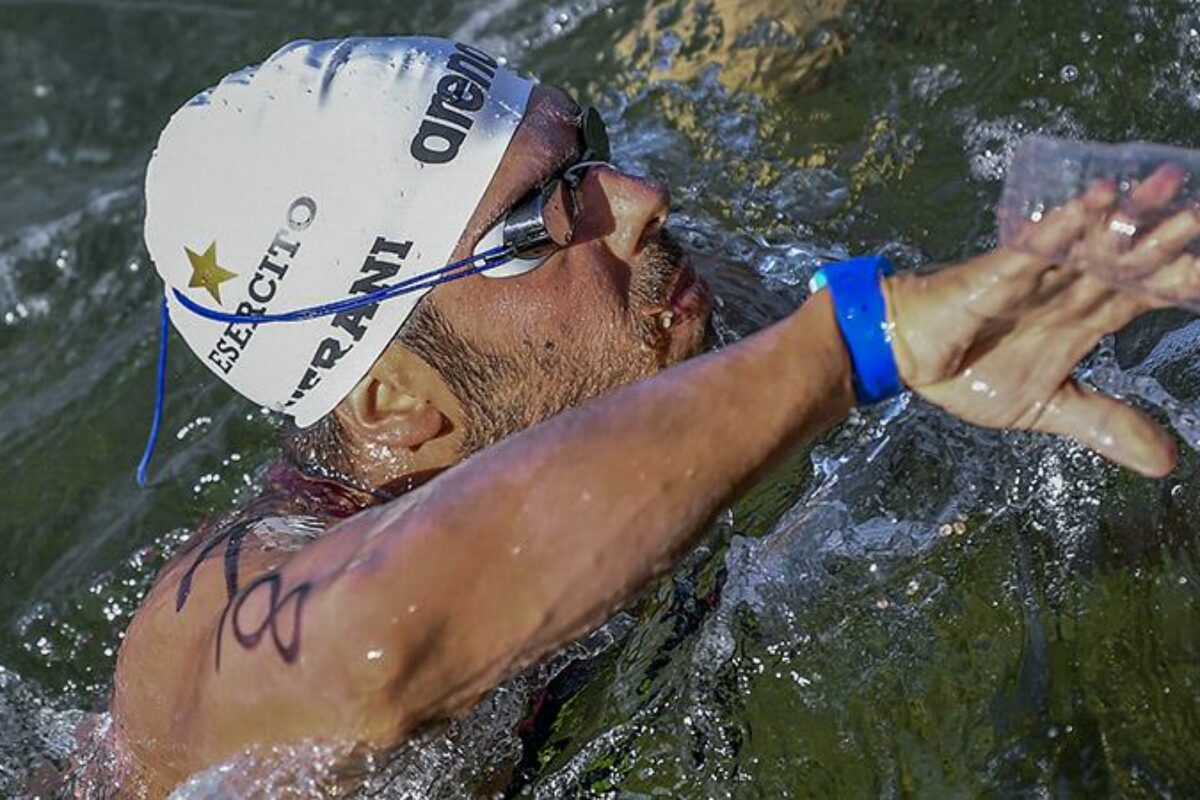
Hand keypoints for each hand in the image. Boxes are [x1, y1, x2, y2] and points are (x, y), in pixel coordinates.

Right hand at [885, 165, 1199, 476]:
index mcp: (1081, 319)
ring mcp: (1031, 279)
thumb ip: (1105, 424)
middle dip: (1163, 239)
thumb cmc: (971, 373)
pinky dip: (1055, 231)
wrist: (907, 357)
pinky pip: (1027, 251)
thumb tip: (1167, 463)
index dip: (1178, 283)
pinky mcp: (992, 275)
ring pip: (1083, 246)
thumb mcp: (1048, 408)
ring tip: (1158, 187)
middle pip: (1123, 262)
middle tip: (1199, 212)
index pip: (1141, 296)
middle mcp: (1064, 291)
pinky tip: (1084, 204)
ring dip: (1119, 219)